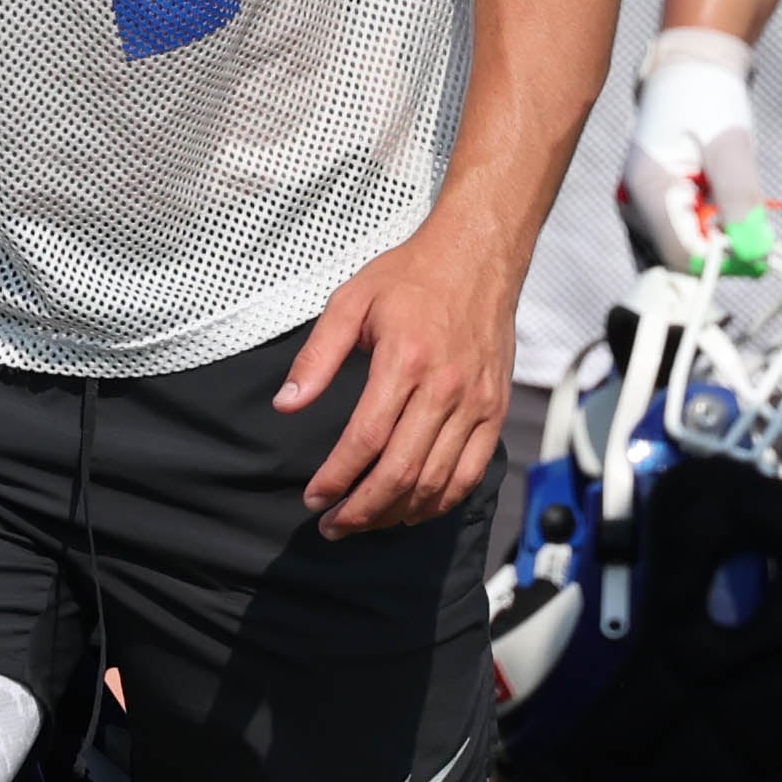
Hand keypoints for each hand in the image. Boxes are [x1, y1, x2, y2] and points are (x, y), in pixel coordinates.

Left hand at [276, 210, 518, 535]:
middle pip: (402, 472)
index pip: (366, 439)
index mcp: (405, 361)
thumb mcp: (350, 302)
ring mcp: (475, 404)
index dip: (337, 478)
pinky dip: (440, 501)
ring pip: (436, 482)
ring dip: (396, 513)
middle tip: (332, 525)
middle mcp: (445, 388)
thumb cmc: (411, 276)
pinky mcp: (494, 411)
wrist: (478, 256)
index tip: (314, 497)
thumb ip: (317, 357)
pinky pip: (470, 473)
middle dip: (361, 510)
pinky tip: (412, 510)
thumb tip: (286, 404)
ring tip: (364, 522)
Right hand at [616, 27, 761, 267]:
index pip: (683, 256)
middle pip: (679, 261)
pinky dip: (702, 234)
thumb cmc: (708, 99)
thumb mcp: (731, 144)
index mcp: (648, 189)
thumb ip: (740, 199)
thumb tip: (754, 252)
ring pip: (677, 254)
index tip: (759, 245)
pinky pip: (675, 240)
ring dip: (711, 241)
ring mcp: (636, 210)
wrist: (687, 70)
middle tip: (747, 219)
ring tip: (725, 201)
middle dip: (719, 250)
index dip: (725, 260)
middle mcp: (633, 206)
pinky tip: (714, 208)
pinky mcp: (646, 210)